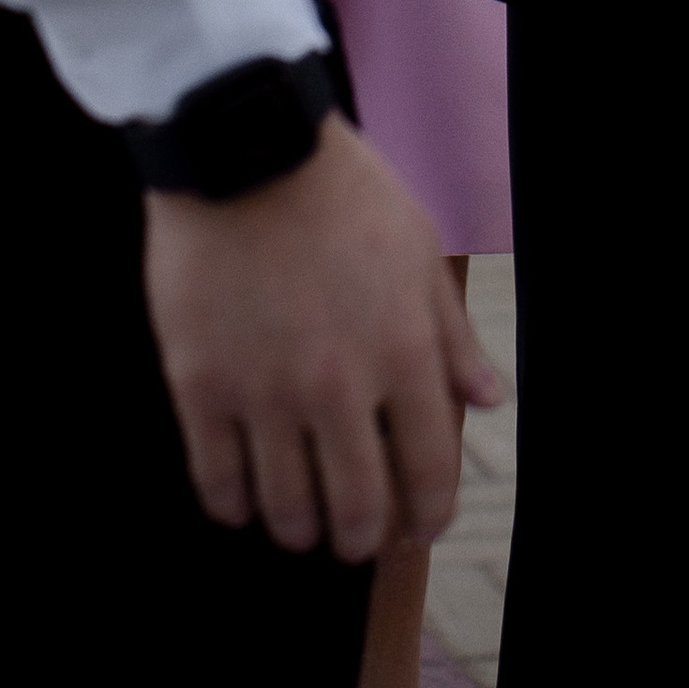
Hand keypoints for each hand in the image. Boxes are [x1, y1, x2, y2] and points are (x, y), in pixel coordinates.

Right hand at [142, 116, 502, 562]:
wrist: (246, 150)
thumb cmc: (343, 193)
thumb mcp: (418, 251)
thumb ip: (453, 336)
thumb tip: (488, 400)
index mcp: (402, 352)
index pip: (428, 469)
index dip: (429, 513)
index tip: (421, 528)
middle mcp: (337, 388)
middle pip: (357, 508)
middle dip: (363, 537)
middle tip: (357, 536)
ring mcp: (264, 394)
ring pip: (286, 509)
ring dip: (300, 530)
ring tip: (303, 525)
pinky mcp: (201, 389)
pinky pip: (216, 482)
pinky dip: (234, 506)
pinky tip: (243, 502)